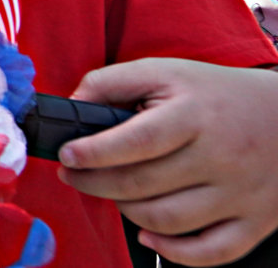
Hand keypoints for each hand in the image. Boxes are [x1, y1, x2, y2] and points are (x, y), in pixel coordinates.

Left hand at [59, 58, 277, 264]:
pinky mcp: (255, 222)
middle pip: (144, 184)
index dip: (96, 152)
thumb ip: (111, 82)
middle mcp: (221, 157)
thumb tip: (71, 107)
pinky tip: (147, 235)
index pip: (139, 140)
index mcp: (195, 115)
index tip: (67, 155)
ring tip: (112, 193)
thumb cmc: (214, 93)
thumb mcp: (164, 71)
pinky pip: (211, 253)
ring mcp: (240, 194)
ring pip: (167, 220)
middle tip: (73, 175)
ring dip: (126, 212)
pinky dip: (173, 253)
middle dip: (95, 183)